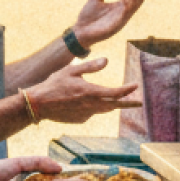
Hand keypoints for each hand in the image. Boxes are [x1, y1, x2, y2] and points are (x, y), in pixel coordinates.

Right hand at [24, 59, 140, 122]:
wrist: (39, 105)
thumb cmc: (54, 84)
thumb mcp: (71, 70)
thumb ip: (90, 66)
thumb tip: (107, 61)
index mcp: (91, 92)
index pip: (115, 92)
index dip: (127, 90)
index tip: (136, 86)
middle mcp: (91, 106)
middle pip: (115, 105)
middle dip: (128, 103)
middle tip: (139, 102)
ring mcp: (86, 114)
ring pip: (104, 109)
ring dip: (112, 105)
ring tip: (120, 102)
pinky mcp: (81, 120)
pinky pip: (92, 112)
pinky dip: (93, 107)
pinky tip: (82, 102)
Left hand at [72, 0, 156, 48]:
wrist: (79, 31)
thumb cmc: (87, 16)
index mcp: (119, 6)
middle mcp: (121, 13)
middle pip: (136, 3)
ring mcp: (119, 20)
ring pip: (131, 9)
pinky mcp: (114, 28)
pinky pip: (122, 18)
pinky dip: (127, 10)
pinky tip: (129, 3)